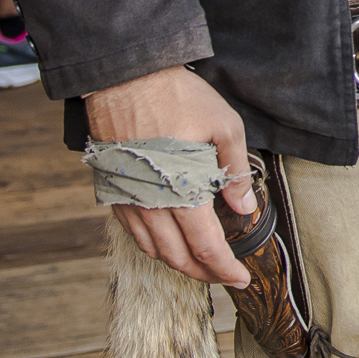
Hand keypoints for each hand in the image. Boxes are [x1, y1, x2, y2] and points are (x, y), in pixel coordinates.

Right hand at [84, 63, 253, 286]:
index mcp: (182, 191)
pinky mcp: (114, 191)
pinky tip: (168, 241)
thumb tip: (244, 207)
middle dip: (204, 272)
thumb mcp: (223, 125)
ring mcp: (129, 200)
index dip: (225, 269)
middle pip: (179, 257)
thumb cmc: (176, 97)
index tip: (241, 278)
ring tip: (200, 262)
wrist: (124, 79)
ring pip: (153, 250)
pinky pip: (133, 232)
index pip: (206, 247)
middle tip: (225, 275)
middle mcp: (151, 204)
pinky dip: (154, 246)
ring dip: (179, 262)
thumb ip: (234, 170)